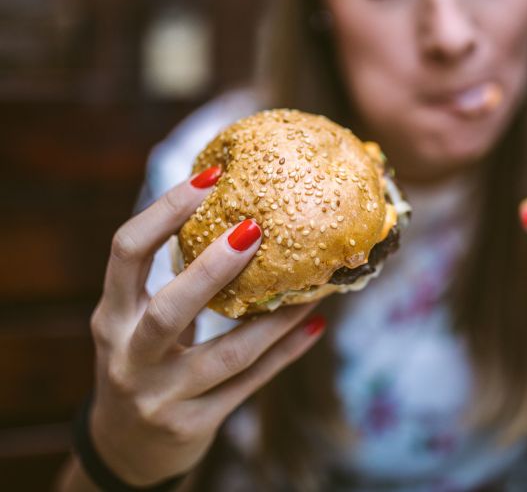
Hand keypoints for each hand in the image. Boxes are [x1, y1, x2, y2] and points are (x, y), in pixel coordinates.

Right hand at [89, 170, 323, 484]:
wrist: (125, 448)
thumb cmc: (143, 361)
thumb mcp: (138, 321)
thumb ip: (170, 281)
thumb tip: (237, 215)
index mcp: (112, 316)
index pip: (126, 252)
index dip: (164, 212)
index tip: (209, 178)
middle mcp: (128, 356)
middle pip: (168, 309)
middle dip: (212, 269)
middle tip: (255, 228)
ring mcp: (159, 397)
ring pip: (225, 355)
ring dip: (274, 320)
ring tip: (311, 289)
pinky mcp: (191, 425)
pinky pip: (248, 385)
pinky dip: (285, 354)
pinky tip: (315, 325)